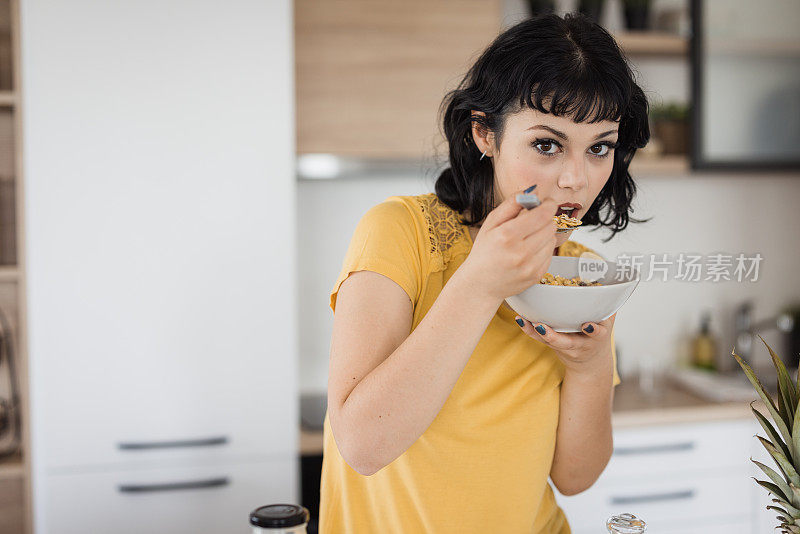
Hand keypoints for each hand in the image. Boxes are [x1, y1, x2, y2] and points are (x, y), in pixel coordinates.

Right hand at [459, 186, 557, 302]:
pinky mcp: (537, 275)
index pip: (542, 214)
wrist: (480, 284)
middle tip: (532, 221)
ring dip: (544, 235)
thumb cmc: (484, 251)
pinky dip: (542, 249)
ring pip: (552, 239)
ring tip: (527, 239)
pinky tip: (528, 252)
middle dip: (544, 219)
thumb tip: (533, 191)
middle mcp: (520, 252)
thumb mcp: (491, 223)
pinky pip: (550, 254)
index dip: (548, 204)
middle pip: (550, 226)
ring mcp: (530, 266)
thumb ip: (511, 204)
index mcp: (507, 235)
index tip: (546, 202)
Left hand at [515, 313, 616, 379]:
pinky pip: (539, 339)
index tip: (587, 325)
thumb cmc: (597, 333)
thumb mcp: (607, 320)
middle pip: (567, 343)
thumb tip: (600, 277)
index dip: (594, 330)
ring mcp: (565, 347)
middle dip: (554, 337)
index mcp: (599, 335)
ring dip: (537, 332)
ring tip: (526, 321)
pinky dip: (529, 329)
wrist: (589, 360)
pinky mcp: (552, 345)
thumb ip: (605, 303)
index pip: (599, 333)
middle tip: (541, 326)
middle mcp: (581, 344)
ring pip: (550, 342)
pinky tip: (520, 319)